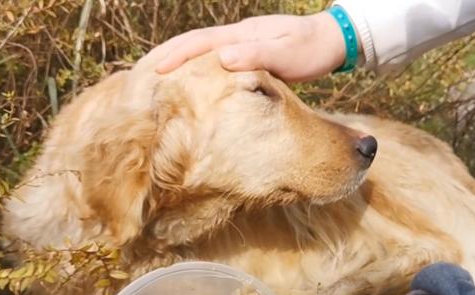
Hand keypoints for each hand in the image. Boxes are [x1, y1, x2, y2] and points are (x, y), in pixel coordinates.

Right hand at [150, 12, 346, 82]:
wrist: (332, 41)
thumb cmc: (312, 50)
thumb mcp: (288, 53)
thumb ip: (257, 55)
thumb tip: (222, 58)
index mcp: (242, 35)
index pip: (200, 42)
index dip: (176, 55)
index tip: (155, 70)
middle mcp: (238, 36)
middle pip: (194, 42)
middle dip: (168, 54)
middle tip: (142, 71)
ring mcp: (243, 44)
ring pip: (203, 49)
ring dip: (179, 58)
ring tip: (157, 74)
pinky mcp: (249, 54)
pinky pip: (215, 59)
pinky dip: (197, 66)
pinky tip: (192, 79)